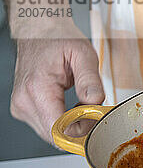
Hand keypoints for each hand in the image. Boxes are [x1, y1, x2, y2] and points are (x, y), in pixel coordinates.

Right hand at [10, 26, 104, 143]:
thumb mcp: (83, 54)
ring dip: (72, 127)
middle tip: (93, 111)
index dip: (82, 132)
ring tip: (81, 105)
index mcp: (37, 89)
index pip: (59, 131)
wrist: (38, 30)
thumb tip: (95, 101)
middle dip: (80, 130)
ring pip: (53, 135)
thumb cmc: (58, 39)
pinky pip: (48, 127)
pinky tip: (71, 108)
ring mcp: (21, 107)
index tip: (97, 120)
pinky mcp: (23, 109)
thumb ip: (90, 80)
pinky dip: (64, 122)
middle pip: (57, 137)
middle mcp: (24, 102)